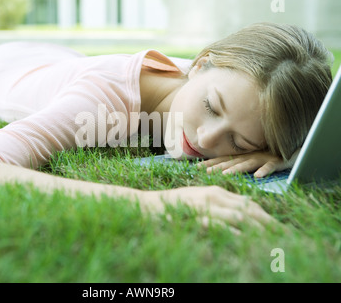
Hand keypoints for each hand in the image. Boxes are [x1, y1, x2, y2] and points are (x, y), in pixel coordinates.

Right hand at [142, 186, 277, 232]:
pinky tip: (245, 241)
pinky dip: (234, 232)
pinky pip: (220, 225)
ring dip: (258, 229)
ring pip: (239, 216)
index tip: (278, 230)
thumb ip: (220, 205)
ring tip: (273, 241)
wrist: (149, 204)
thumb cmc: (175, 205)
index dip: (266, 217)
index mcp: (217, 192)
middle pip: (249, 210)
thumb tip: (242, 213)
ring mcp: (205, 205)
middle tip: (284, 237)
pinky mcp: (196, 215)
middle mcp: (214, 196)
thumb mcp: (200, 201)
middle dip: (269, 223)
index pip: (249, 204)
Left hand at [197, 151, 290, 177]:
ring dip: (236, 170)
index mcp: (243, 156)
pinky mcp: (277, 161)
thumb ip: (239, 163)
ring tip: (225, 176)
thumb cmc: (272, 154)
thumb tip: (221, 172)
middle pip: (231, 162)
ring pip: (247, 164)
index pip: (223, 160)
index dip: (210, 164)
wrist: (295, 145)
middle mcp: (250, 156)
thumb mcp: (253, 158)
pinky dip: (264, 171)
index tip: (195, 169)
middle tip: (205, 173)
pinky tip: (258, 177)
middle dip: (217, 167)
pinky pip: (271, 166)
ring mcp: (263, 158)